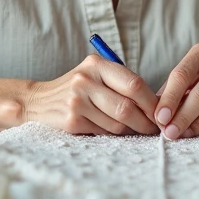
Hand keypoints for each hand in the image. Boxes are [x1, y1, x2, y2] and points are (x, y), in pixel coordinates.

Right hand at [23, 55, 159, 135]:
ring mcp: (76, 101)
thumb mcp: (95, 74)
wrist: (38, 100)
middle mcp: (85, 80)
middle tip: (153, 128)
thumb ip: (121, 83)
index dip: (151, 102)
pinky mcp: (71, 121)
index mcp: (96, 64)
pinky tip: (108, 129)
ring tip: (131, 128)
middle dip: (145, 121)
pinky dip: (111, 134)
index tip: (160, 112)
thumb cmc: (78, 89)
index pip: (134, 83)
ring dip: (129, 130)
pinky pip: (103, 132)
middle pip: (127, 107)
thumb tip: (157, 106)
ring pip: (117, 123)